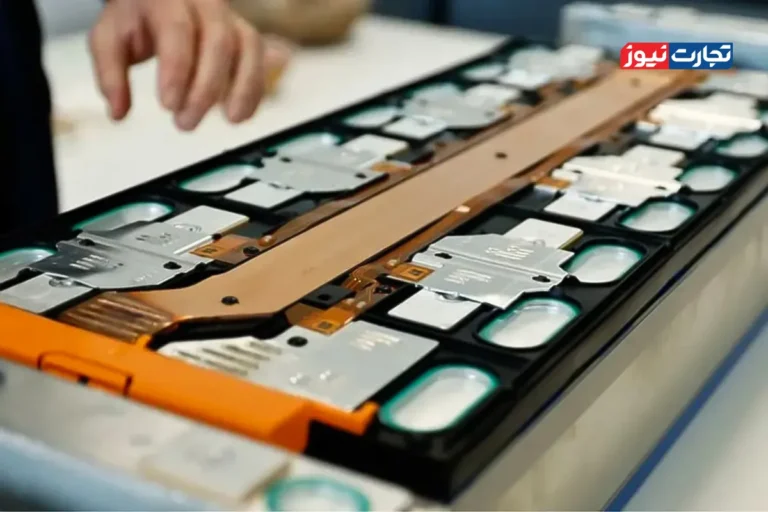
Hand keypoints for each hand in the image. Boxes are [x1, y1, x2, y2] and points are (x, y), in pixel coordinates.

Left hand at [89, 0, 264, 130]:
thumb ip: (111, 74)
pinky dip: (255, 88)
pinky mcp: (242, 32)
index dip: (177, 70)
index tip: (168, 106)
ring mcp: (227, 15)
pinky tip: (241, 114)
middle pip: (218, 41)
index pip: (177, 30)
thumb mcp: (110, 39)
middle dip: (206, 88)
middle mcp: (202, 2)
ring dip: (242, 88)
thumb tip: (118, 113)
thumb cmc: (134, 20)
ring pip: (247, 46)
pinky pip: (258, 57)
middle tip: (185, 123)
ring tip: (230, 119)